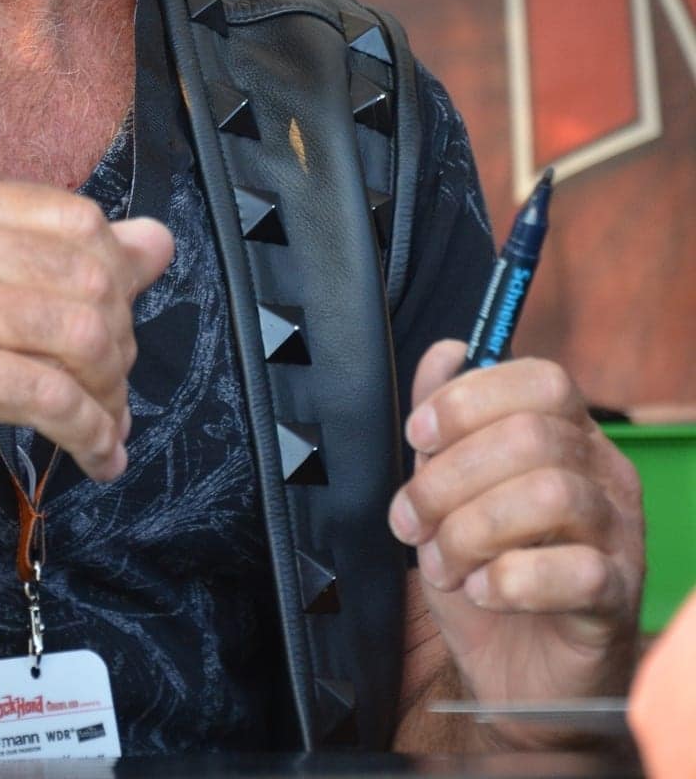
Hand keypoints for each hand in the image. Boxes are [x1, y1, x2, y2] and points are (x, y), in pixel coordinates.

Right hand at [0, 177, 173, 523]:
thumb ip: (60, 262)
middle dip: (120, 343)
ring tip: (105, 428)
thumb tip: (160, 239)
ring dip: (110, 394)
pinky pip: (48, 394)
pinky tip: (95, 457)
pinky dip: (88, 431)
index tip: (117, 328)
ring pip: (77, 333)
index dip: (117, 276)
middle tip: (111, 391)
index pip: (78, 218)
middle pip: (88, 274)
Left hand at [389, 340, 643, 738]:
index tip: (418, 434)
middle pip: (531, 436)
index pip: (539, 381)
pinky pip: (573, 571)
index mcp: (570, 436)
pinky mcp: (617, 597)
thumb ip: (448, 423)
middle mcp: (604, 474)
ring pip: (549, 495)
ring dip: (473, 530)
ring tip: (444, 564)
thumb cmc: (490, 576)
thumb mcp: (451, 493)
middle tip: (412, 521)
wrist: (520, 679)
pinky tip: (482, 590)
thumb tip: (445, 353)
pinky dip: (510, 580)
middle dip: (449, 477)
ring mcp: (619, 535)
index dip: (470, 399)